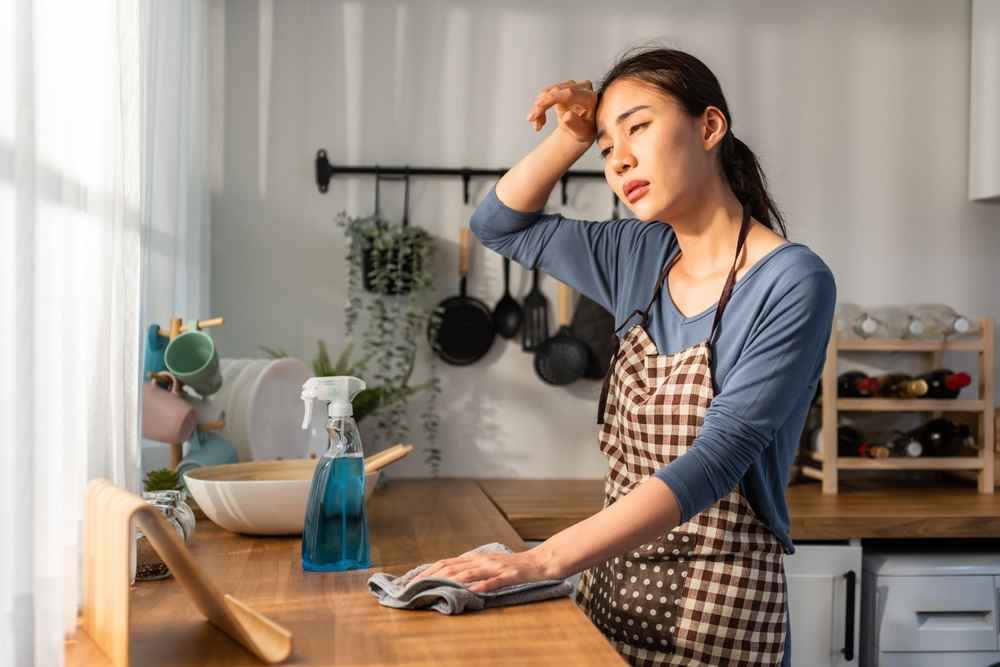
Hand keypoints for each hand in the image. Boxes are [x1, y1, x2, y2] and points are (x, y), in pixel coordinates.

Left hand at [410, 546, 553, 592]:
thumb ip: (470, 569)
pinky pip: (494, 581)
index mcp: (475, 557)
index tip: (413, 580)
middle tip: (416, 586)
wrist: (539, 562)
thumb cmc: (512, 565)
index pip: (447, 562)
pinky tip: (472, 591)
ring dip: (450, 581)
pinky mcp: (509, 574)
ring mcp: (495, 566)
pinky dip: (482, 585)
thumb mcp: (487, 564)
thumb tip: (449, 577)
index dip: (429, 570)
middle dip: (432, 576)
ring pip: (469, 572)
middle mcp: (482, 559)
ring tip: (435, 588)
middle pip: (453, 567)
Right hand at [525, 79, 596, 144]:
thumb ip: (575, 124)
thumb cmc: (583, 132)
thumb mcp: (582, 133)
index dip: (552, 99)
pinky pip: (546, 94)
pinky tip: (540, 120)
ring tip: (537, 125)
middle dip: (541, 106)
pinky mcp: (563, 88)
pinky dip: (540, 107)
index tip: (537, 106)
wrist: (581, 130)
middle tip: (532, 120)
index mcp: (590, 98)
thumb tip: (567, 116)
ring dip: (539, 108)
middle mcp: (583, 88)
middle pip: (556, 91)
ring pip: (549, 92)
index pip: (569, 93)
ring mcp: (572, 86)